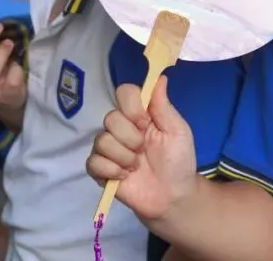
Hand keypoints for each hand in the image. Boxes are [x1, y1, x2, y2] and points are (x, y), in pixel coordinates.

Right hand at [86, 77, 198, 222]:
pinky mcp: (100, 169)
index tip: (146, 122)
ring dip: (124, 156)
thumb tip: (160, 77)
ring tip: (137, 166)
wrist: (172, 196)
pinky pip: (93, 162)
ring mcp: (109, 148)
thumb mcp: (177, 131)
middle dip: (131, 137)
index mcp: (141, 114)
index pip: (125, 93)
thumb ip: (164, 105)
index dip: (132, 107)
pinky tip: (125, 176)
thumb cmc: (178, 160)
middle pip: (111, 118)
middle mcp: (122, 127)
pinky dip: (112, 170)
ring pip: (102, 140)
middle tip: (144, 150)